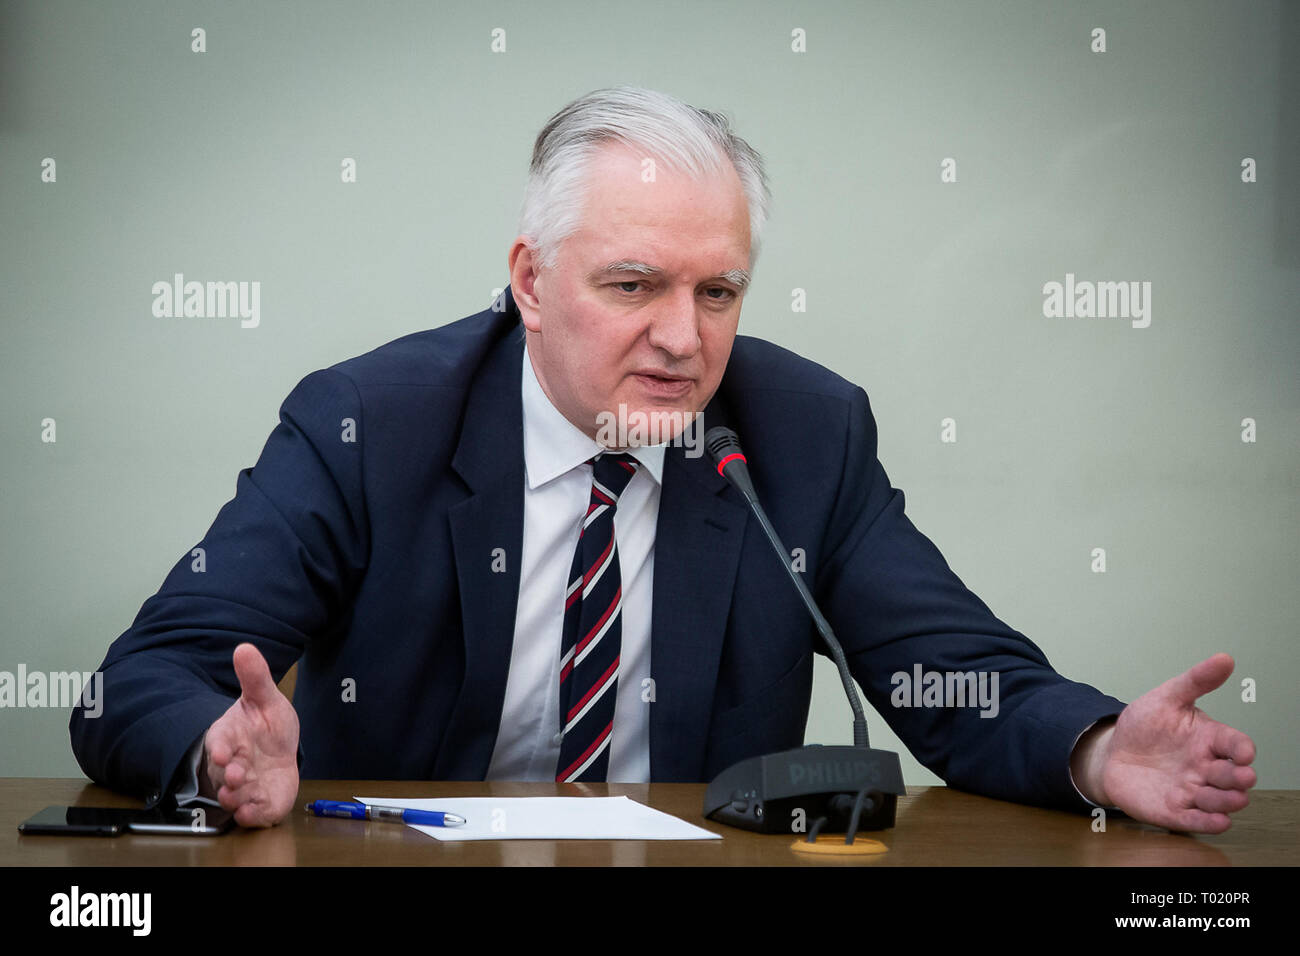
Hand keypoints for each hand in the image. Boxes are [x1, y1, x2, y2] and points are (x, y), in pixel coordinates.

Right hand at [200, 643, 299, 827]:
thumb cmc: (266, 726)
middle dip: (229, 774)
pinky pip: (252, 814)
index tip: (221, 750)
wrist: (278, 752)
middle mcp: (233, 763)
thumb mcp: (265, 699)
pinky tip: (253, 813)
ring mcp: (245, 785)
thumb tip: (244, 647)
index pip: (219, 740)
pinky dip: (252, 815)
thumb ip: (255, 677)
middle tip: (236, 774)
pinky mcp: (259, 803)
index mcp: (231, 736)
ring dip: (236, 797)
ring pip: (234, 796)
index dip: (218, 746)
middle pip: (224, 772)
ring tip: (240, 795)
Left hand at [1072, 653, 1255, 832]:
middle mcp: (1207, 767)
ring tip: (1224, 796)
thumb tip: (1224, 658)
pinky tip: (1216, 821)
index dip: (1242, 749)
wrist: (1111, 753)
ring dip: (1226, 801)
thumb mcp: (1166, 698)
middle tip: (1237, 776)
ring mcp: (1194, 791)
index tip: (1243, 752)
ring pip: (1221, 801)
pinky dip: (1209, 823)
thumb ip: (1195, 681)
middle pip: (1234, 777)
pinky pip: (1198, 821)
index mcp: (1209, 739)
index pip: (1236, 744)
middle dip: (1238, 778)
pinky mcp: (1176, 811)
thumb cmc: (1144, 727)